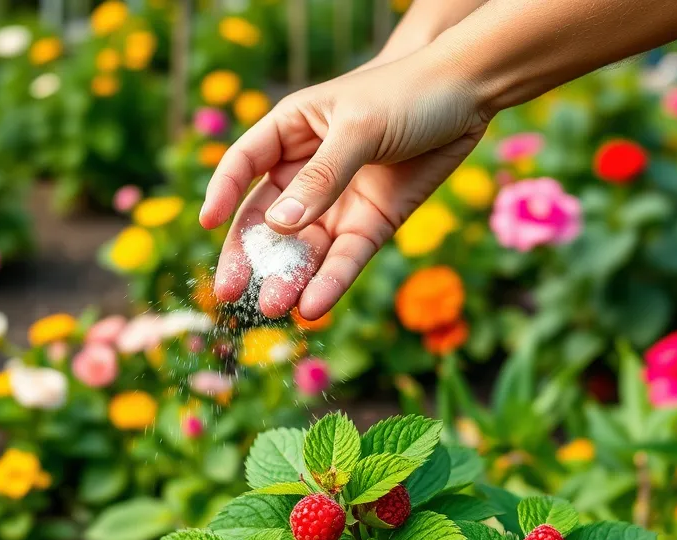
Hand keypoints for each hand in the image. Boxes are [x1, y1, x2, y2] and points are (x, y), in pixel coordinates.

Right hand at [199, 47, 487, 319]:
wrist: (468, 96)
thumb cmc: (407, 92)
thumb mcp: (360, 127)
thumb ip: (323, 177)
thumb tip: (280, 225)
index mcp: (290, 132)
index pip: (244, 165)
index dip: (224, 193)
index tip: (208, 223)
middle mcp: (305, 172)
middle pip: (265, 220)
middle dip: (248, 256)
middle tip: (232, 293)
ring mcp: (337, 203)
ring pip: (303, 249)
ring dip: (288, 278)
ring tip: (276, 308)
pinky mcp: (369, 226)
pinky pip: (344, 260)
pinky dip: (329, 283)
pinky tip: (313, 307)